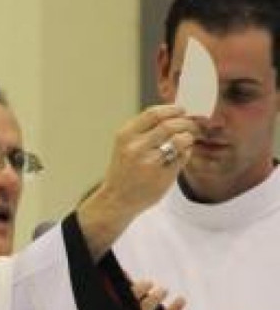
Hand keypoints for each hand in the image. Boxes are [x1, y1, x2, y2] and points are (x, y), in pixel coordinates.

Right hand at [77, 105, 198, 259]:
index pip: (154, 113)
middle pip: (170, 124)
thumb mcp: (125, 145)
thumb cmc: (124, 170)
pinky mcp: (162, 175)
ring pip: (180, 139)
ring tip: (190, 138)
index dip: (173, 109)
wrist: (117, 199)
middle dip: (186, 122)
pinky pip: (183, 156)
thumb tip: (175, 113)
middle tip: (192, 125)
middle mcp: (135, 147)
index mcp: (125, 136)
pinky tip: (182, 154)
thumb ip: (144, 130)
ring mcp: (149, 162)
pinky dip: (186, 152)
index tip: (182, 111)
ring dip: (189, 136)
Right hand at [115, 280, 184, 309]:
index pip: (109, 297)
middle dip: (138, 289)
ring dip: (154, 297)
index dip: (117, 283)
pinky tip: (180, 301)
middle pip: (125, 303)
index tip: (123, 272)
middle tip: (149, 283)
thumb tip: (125, 274)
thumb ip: (121, 299)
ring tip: (163, 290)